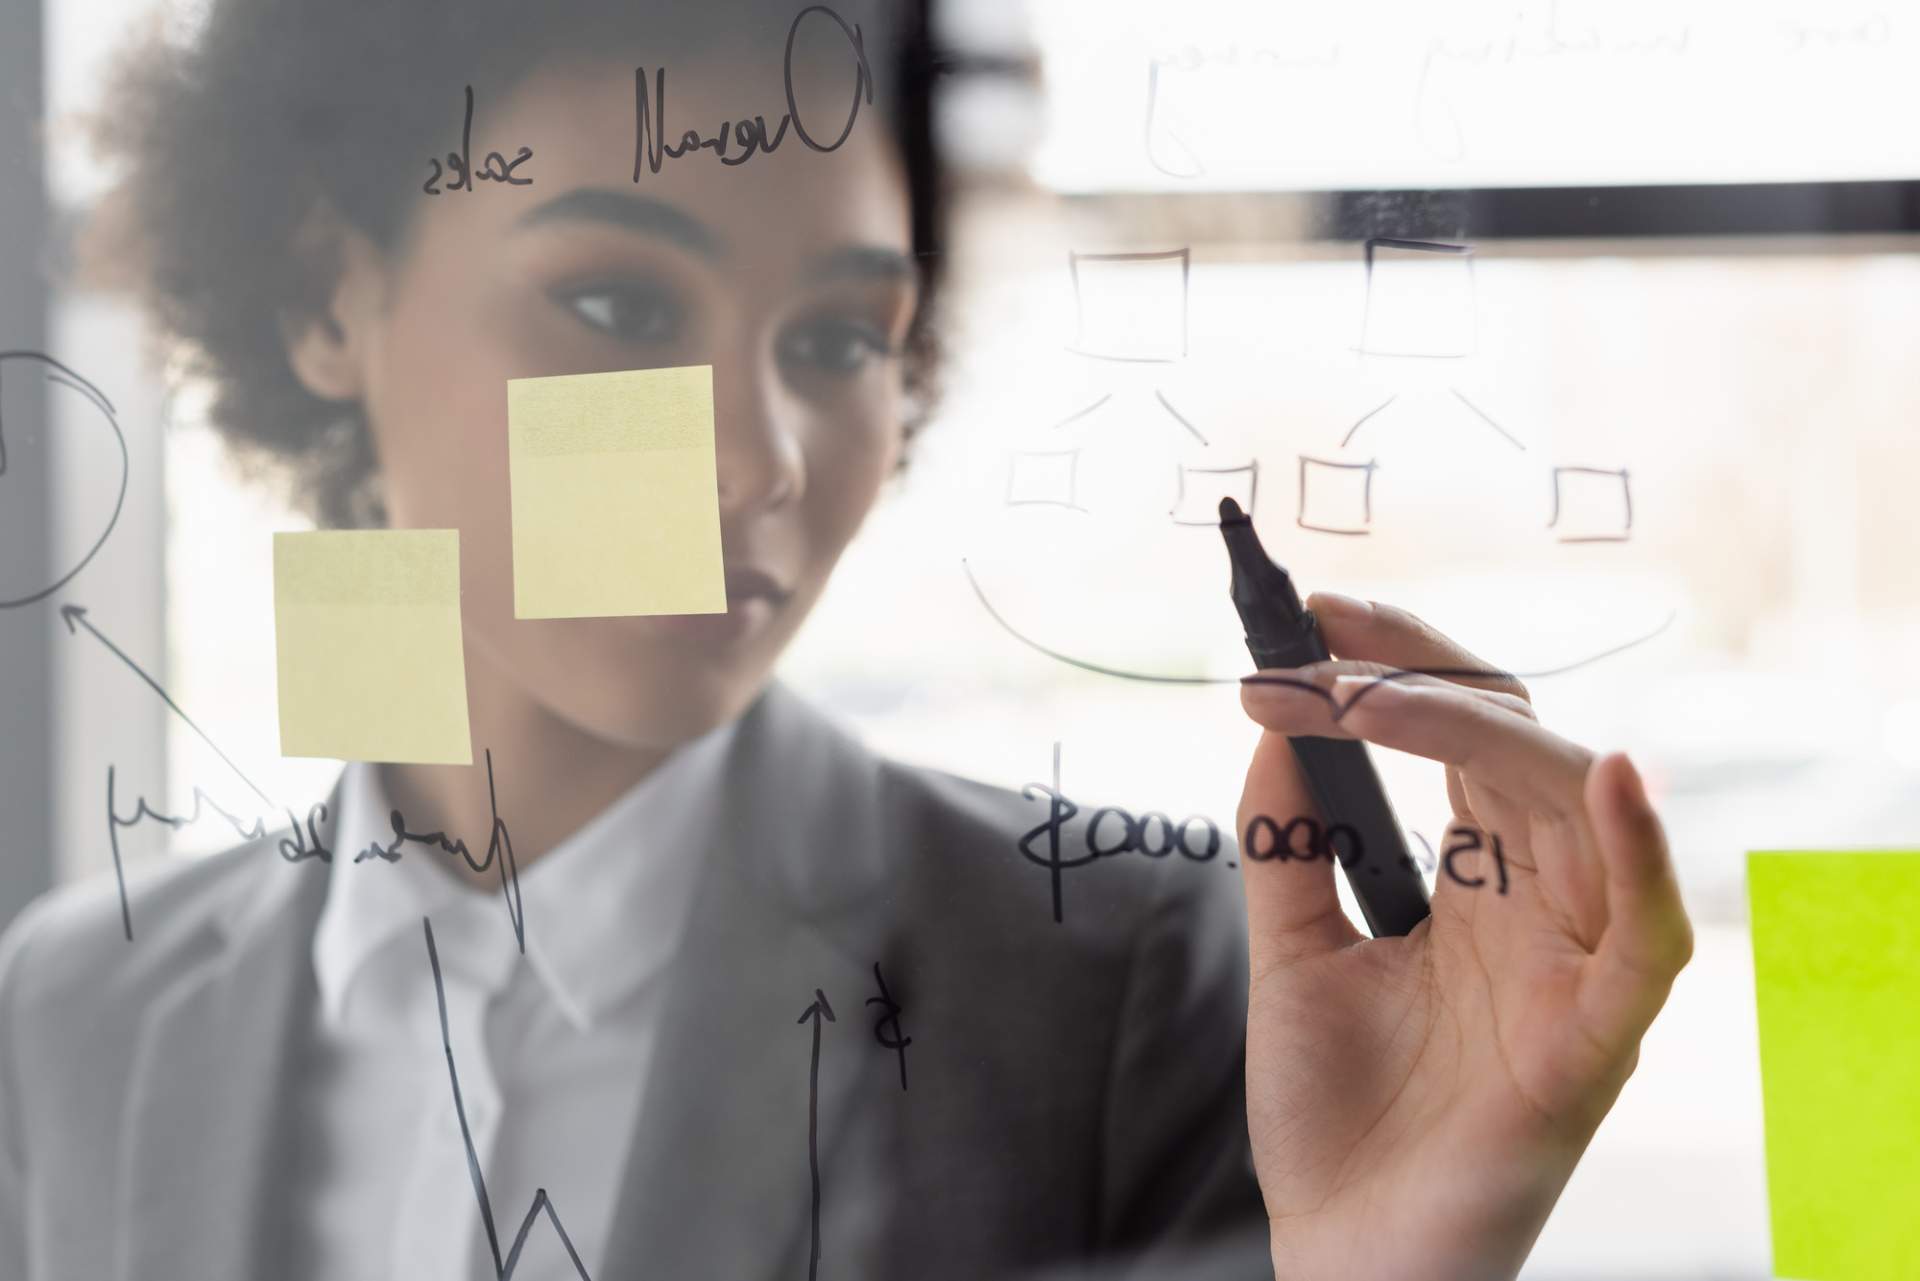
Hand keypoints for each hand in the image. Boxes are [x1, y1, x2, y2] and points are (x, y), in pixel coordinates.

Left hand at [1235, 593, 1691, 1280]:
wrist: (1341, 1252)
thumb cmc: (1332, 1114)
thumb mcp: (1291, 951)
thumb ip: (1286, 839)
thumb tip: (1273, 717)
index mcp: (1474, 881)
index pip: (1457, 734)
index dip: (1395, 665)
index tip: (1306, 617)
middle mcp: (1536, 903)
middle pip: (1514, 741)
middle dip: (1418, 671)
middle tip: (1317, 632)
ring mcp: (1573, 962)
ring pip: (1573, 803)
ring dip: (1472, 731)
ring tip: (1366, 694)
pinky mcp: (1598, 1036)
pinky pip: (1649, 933)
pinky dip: (1641, 852)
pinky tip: (1613, 775)